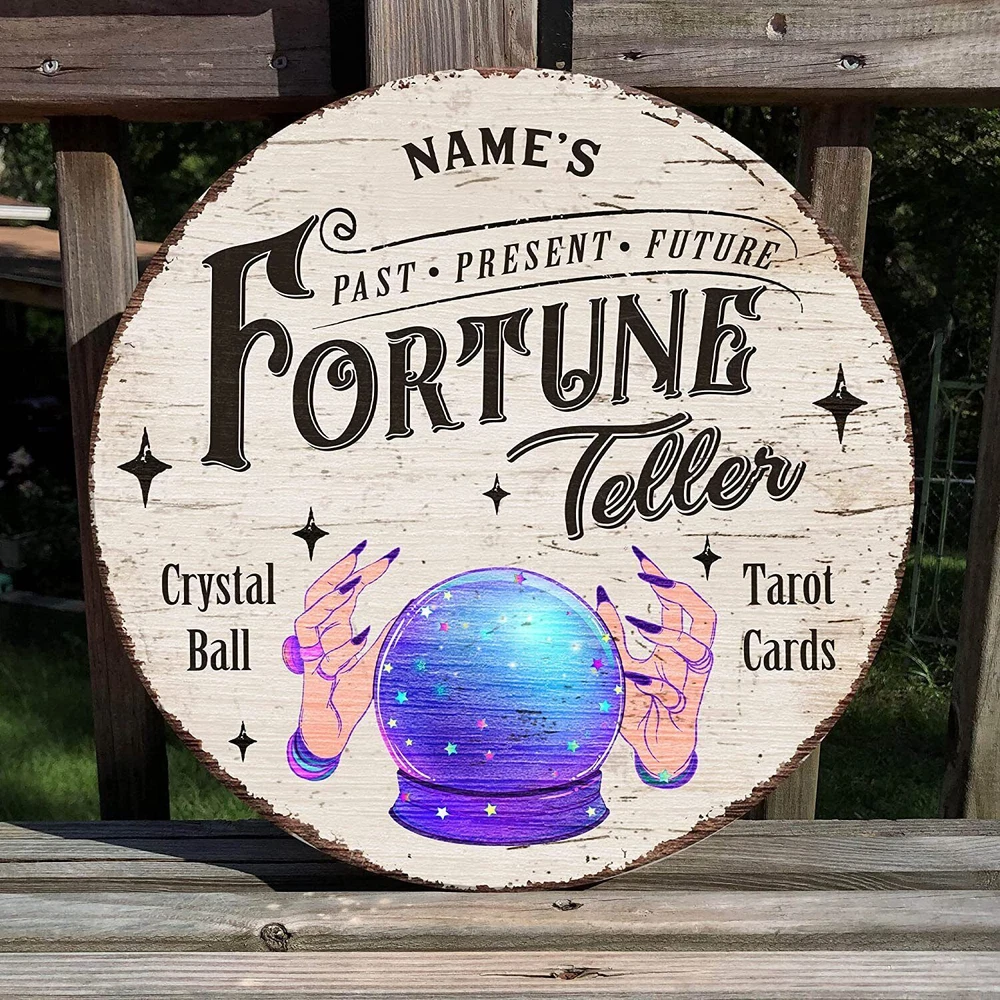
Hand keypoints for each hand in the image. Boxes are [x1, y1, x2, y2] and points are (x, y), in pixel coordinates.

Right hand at [288, 542, 397, 758]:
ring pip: (307, 620)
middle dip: (340, 571)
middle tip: (367, 552)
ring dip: (330, 601)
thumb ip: (386, 636)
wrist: (331, 734)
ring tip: (355, 584)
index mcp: (334, 630)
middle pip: (319, 596)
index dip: (357, 570)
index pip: (341, 591)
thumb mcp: (376, 661)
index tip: (380, 552)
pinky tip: (362, 637)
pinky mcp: (311, 678)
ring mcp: (312, 656)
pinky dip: (340, 646)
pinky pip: (318, 656)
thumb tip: (409, 607)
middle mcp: (320, 638)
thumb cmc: (349, 697)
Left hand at [596, 547, 715, 782]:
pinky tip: (632, 674)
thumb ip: (614, 634)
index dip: (664, 578)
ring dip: (668, 635)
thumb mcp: (622, 663)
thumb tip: (602, 593)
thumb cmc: (642, 705)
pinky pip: (672, 692)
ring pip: (697, 652)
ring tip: (639, 625)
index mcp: (678, 647)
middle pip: (705, 619)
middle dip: (683, 595)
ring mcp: (689, 685)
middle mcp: (689, 662)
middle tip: (654, 581)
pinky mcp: (681, 711)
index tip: (639, 556)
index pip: (680, 604)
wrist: (657, 752)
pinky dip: (652, 682)